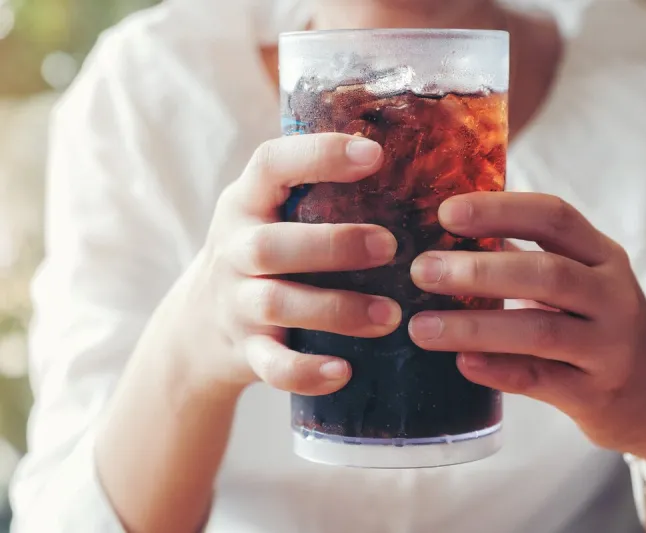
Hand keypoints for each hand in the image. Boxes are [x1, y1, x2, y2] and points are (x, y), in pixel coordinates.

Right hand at [169, 133, 400, 396]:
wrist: (197, 328)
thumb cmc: (260, 255)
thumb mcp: (269, 213)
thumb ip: (314, 191)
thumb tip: (413, 164)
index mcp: (246, 203)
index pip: (271, 164)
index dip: (319, 155)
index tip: (375, 154)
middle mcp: (235, 249)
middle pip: (271, 245)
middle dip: (332, 245)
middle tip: (390, 247)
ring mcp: (236, 303)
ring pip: (278, 304)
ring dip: (337, 309)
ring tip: (391, 316)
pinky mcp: (245, 351)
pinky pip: (271, 366)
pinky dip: (305, 371)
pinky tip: (344, 372)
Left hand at [408, 192, 645, 486]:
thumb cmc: (602, 326)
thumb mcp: (580, 281)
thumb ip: (526, 258)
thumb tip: (450, 239)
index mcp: (602, 256)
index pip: (554, 217)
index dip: (499, 210)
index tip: (446, 212)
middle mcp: (612, 296)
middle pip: (546, 273)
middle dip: (479, 271)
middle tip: (422, 271)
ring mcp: (609, 347)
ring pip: (541, 330)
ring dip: (475, 326)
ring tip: (421, 327)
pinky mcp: (597, 395)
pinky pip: (542, 381)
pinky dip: (499, 370)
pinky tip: (461, 364)